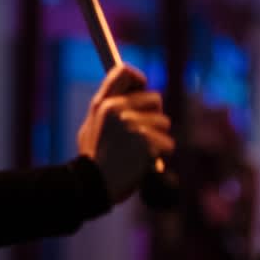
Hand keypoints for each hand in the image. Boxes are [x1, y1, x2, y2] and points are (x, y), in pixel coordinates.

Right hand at [76, 65, 172, 201]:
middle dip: (154, 115)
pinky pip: (167, 144)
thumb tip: (130, 95)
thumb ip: (109, 109)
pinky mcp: (147, 142)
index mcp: (104, 104)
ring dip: (158, 138)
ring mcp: (133, 124)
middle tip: (143, 134)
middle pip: (155, 99)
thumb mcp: (91, 127)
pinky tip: (145, 163)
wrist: (93, 186)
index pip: (124, 72)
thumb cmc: (94, 159)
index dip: (138, 78)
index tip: (143, 86)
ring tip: (140, 153)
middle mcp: (118, 109)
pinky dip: (161, 155)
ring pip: (164, 122)